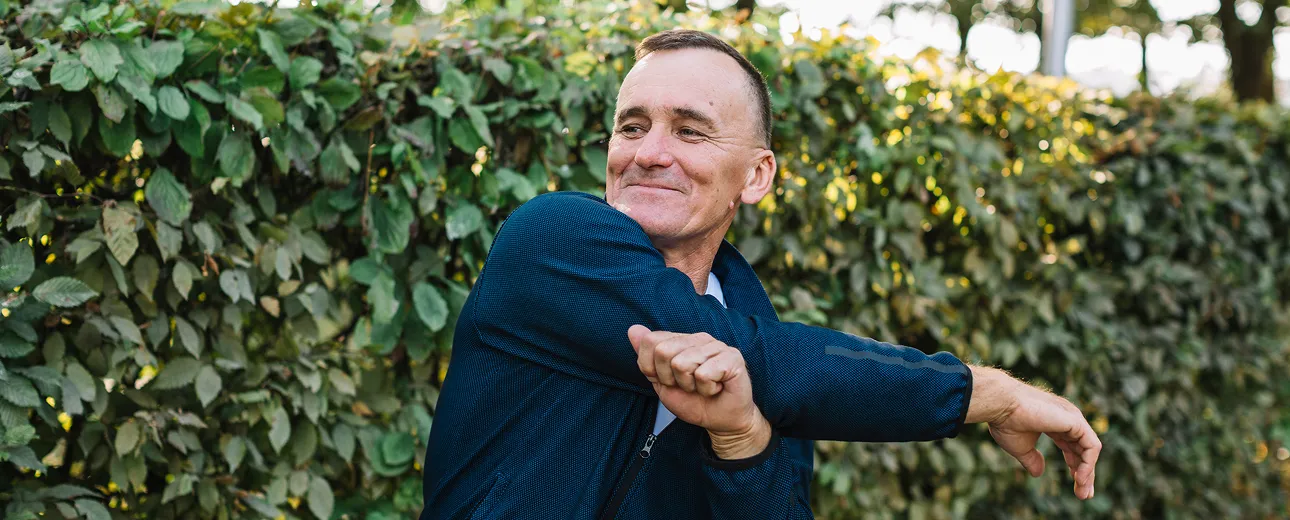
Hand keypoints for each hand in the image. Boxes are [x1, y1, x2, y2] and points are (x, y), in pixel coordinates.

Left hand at [627, 325, 770, 457]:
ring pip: (683, 363)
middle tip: (687, 385)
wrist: (721, 421)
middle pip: (663, 351)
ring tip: (702, 387)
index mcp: (682, 340)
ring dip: (690, 385)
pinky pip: (704, 374)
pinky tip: (716, 388)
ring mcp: (716, 345)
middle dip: (670, 378)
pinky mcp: (732, 357)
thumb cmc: (695, 402)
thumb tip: (633, 330)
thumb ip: (646, 357)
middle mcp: (699, 338)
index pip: (650, 341)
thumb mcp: (661, 383)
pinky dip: (707, 389)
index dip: (653, 369)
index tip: (669, 380)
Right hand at [970, 367, 1101, 499]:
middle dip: (1085, 473)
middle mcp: (1067, 419)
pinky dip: (1089, 464)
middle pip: (1083, 449)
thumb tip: (1039, 474)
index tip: (1076, 485)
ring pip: (1090, 450)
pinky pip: (1092, 446)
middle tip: (1084, 495)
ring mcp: (1073, 418)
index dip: (1075, 466)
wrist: (1001, 406)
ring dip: (1088, 472)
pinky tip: (1080, 478)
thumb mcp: (1020, 447)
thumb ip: (1032, 459)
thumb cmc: (1006, 422)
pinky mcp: (1076, 421)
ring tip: (1082, 492)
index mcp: (1055, 423)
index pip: (1072, 446)